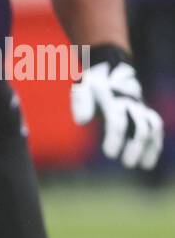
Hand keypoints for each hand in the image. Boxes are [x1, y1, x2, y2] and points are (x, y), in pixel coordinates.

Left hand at [71, 51, 163, 169]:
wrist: (109, 71)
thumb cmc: (92, 84)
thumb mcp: (82, 87)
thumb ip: (81, 102)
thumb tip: (82, 121)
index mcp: (114, 99)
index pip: (118, 121)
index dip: (115, 138)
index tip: (110, 155)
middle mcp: (131, 103)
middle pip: (139, 127)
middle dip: (136, 146)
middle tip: (128, 164)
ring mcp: (140, 108)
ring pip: (153, 128)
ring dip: (151, 147)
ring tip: (145, 166)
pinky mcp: (145, 113)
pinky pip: (155, 128)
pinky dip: (155, 144)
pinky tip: (148, 162)